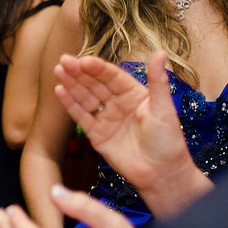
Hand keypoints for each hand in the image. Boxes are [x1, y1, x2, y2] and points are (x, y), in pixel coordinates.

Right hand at [53, 51, 206, 217]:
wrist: (162, 174)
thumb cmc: (169, 142)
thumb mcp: (163, 108)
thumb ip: (157, 80)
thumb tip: (160, 53)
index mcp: (135, 95)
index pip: (112, 77)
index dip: (97, 68)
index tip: (84, 60)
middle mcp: (118, 104)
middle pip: (95, 84)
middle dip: (79, 73)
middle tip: (64, 61)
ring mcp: (106, 119)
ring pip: (85, 97)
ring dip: (71, 84)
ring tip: (58, 71)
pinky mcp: (97, 135)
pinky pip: (81, 116)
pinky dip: (70, 104)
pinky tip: (60, 91)